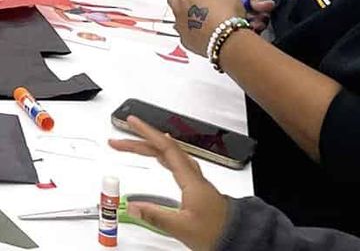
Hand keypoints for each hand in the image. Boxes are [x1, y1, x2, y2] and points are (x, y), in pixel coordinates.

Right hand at [109, 116, 230, 250]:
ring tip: (135, 145)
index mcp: (190, 179)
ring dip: (151, 147)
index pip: (165, 147)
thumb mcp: (182, 227)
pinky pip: (177, 162)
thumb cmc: (217, 231)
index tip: (132, 122)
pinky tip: (161, 158)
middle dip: (140, 141)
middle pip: (164, 149)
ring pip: (171, 154)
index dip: (146, 132)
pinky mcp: (197, 188)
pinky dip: (163, 155)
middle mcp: (193, 175)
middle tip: (119, 142)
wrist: (240, 238)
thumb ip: (156, 215)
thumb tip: (132, 207)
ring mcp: (196, 180)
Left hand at [167, 0, 250, 57]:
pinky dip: (191, 34)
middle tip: (195, 5)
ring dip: (186, 19)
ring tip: (202, 21)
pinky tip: (203, 35)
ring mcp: (180, 25)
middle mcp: (179, 8)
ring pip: (177, 19)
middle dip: (181, 2)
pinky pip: (184, 35)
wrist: (227, 39)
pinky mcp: (185, 41)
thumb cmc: (226, 17)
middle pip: (173, 0)